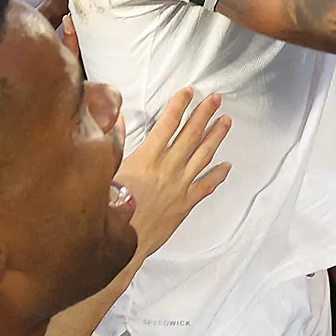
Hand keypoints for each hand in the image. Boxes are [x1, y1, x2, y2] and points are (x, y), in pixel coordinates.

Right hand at [116, 87, 232, 261]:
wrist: (121, 244)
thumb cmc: (110, 210)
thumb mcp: (107, 171)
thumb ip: (114, 143)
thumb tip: (115, 119)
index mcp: (147, 158)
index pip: (168, 124)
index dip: (179, 105)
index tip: (189, 92)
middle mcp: (168, 168)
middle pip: (190, 135)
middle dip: (204, 114)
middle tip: (216, 99)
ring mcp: (179, 186)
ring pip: (203, 156)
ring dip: (216, 137)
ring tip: (226, 121)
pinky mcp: (185, 204)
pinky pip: (206, 186)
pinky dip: (218, 175)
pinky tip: (227, 166)